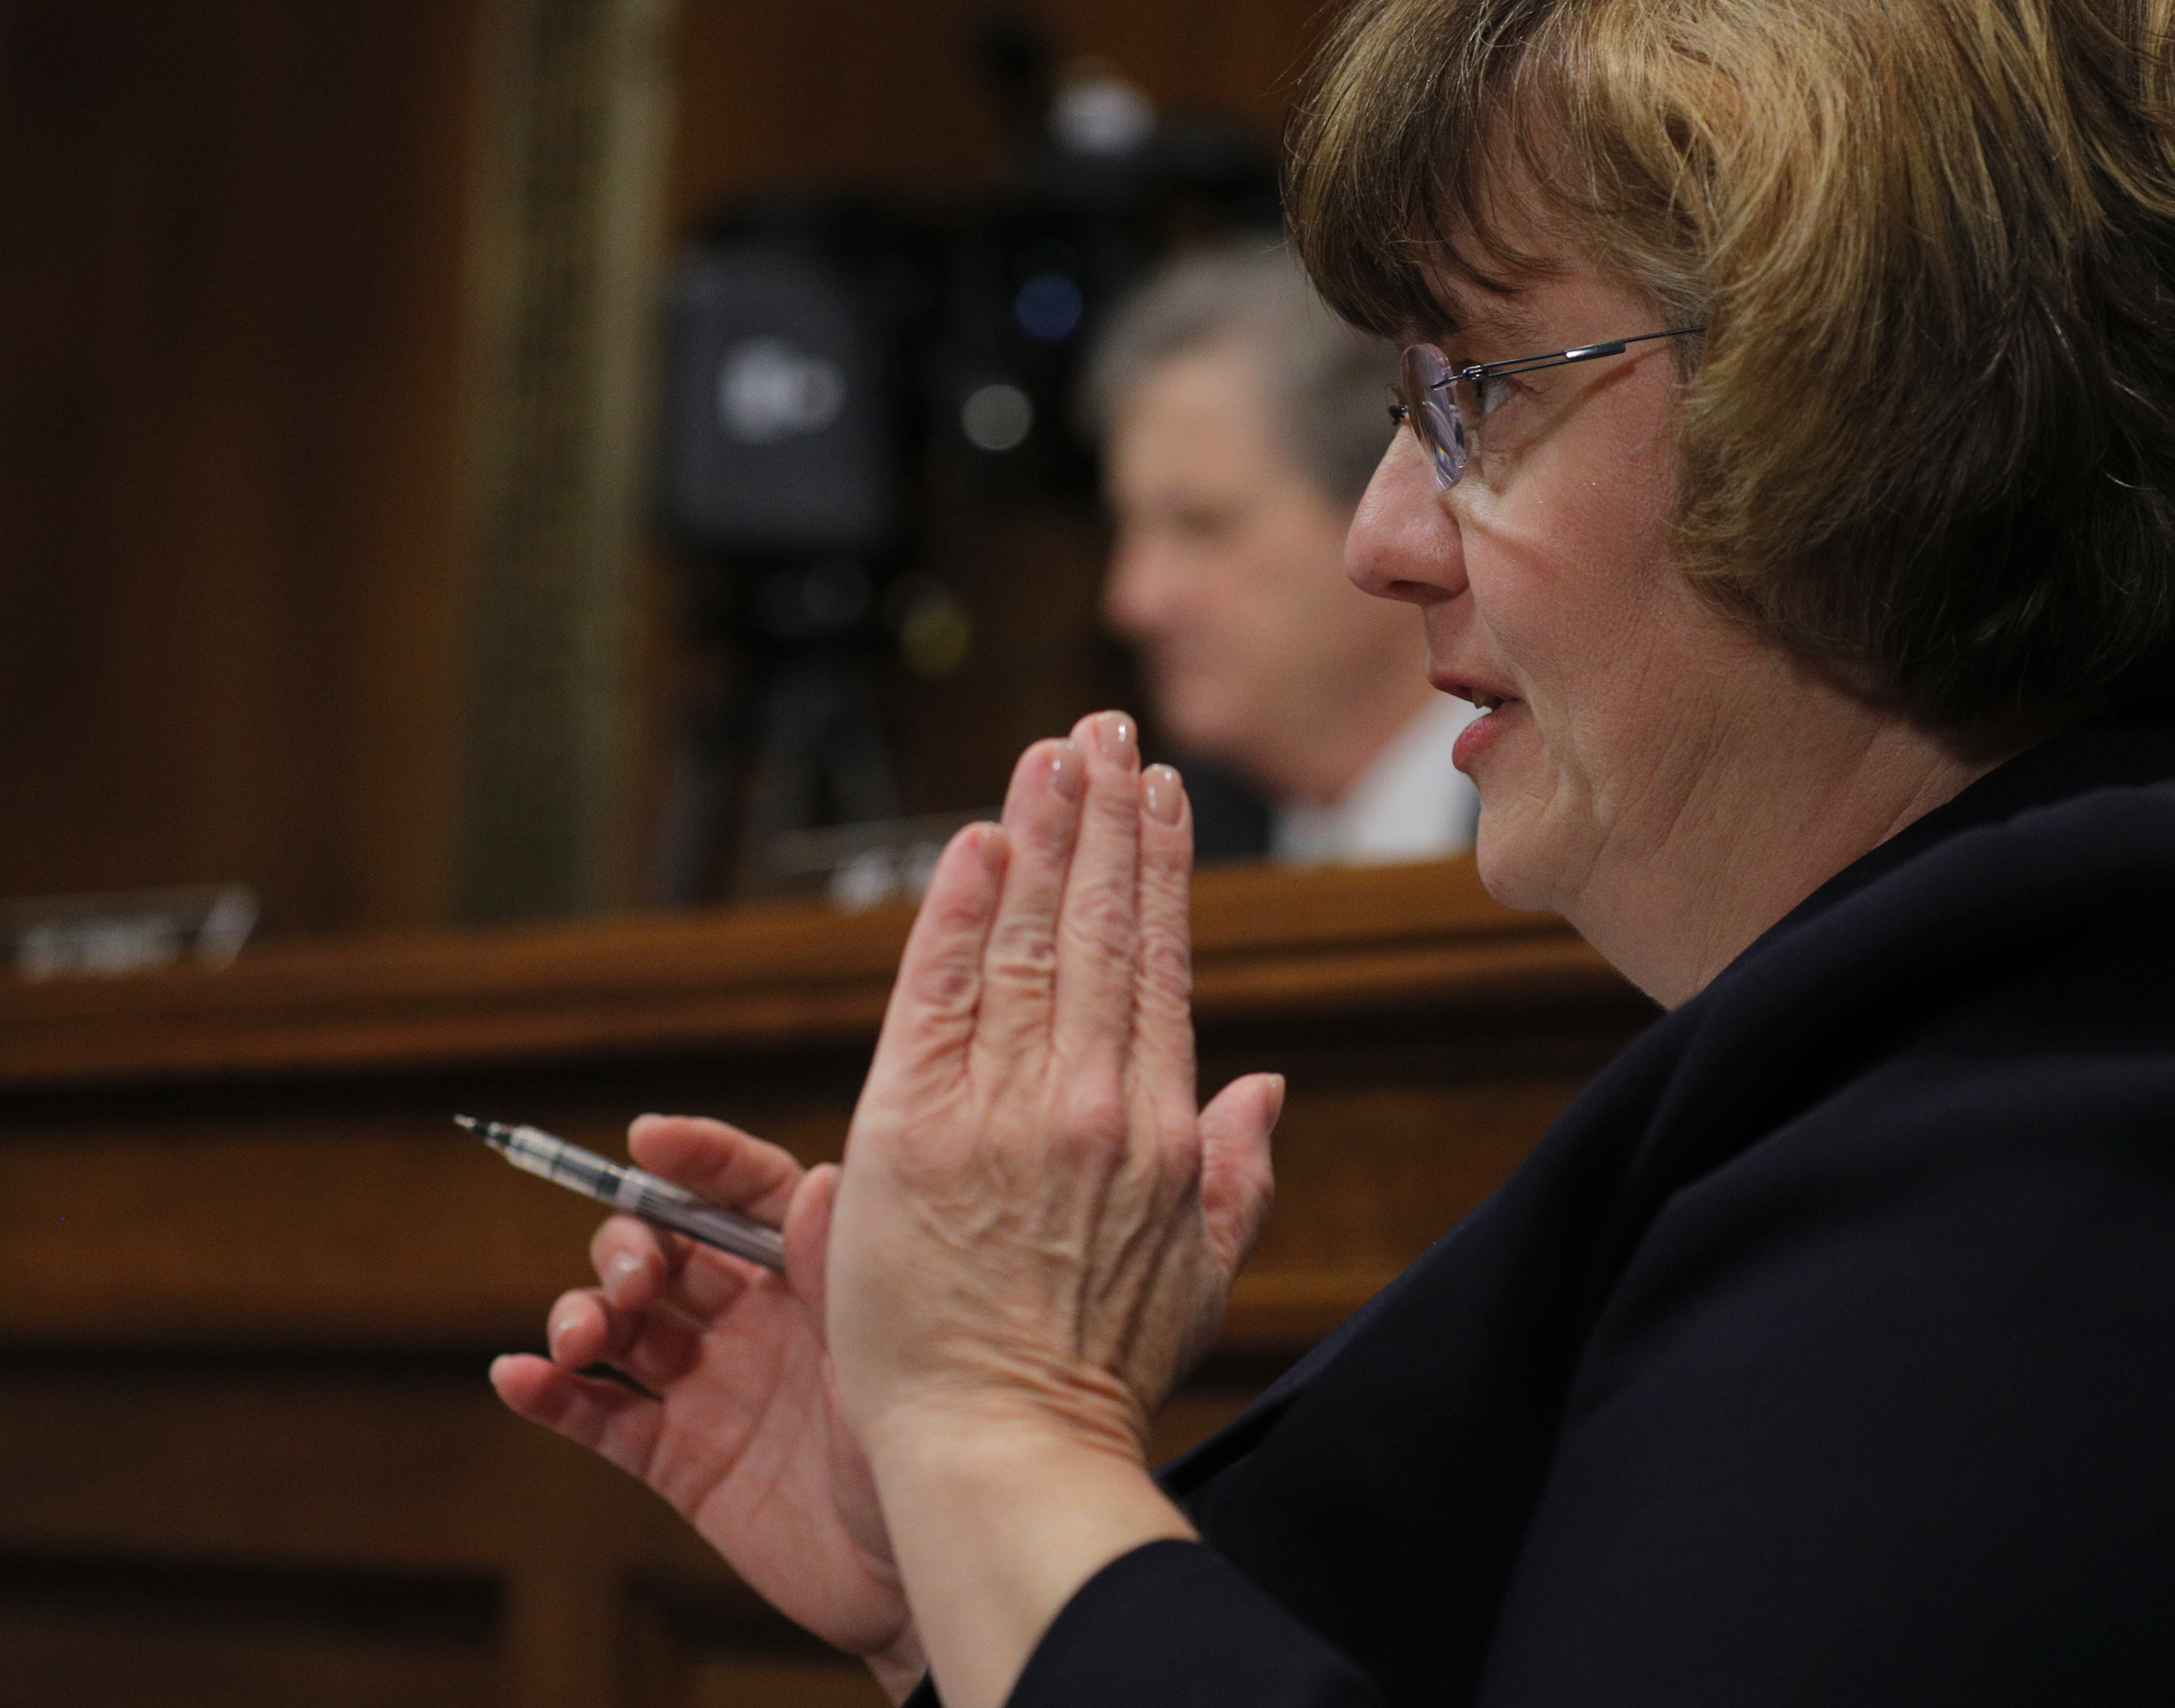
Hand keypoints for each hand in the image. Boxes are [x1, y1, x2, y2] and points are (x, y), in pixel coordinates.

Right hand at [490, 1114, 921, 1696]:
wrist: (919, 1569)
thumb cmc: (926, 1446)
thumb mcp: (886, 1344)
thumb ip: (839, 1269)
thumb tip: (818, 1178)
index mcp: (811, 1276)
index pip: (748, 1192)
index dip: (699, 1159)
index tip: (648, 1139)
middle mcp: (756, 1320)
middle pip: (666, 1250)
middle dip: (629, 1246)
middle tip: (634, 1279)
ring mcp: (713, 1387)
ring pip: (622, 1326)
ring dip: (582, 1314)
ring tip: (580, 1337)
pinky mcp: (681, 1458)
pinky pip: (601, 1414)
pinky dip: (551, 1393)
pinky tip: (518, 1377)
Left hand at [821, 712, 1282, 1707]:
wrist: (1004, 1444)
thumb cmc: (1100, 1372)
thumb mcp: (1203, 1276)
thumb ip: (1238, 1173)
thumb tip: (1264, 1087)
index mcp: (1159, 1128)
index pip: (1158, 965)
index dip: (1159, 870)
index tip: (1158, 797)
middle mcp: (1088, 1100)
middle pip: (1098, 928)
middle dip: (1102, 816)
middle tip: (1102, 730)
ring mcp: (1000, 1109)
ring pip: (1027, 938)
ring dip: (1041, 834)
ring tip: (1051, 753)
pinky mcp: (910, 1128)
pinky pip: (938, 992)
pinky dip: (956, 913)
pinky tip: (975, 843)